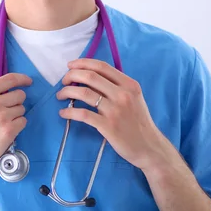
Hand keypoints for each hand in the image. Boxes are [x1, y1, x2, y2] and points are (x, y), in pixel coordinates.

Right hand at [0, 57, 31, 175]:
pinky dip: (18, 126)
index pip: (10, 79)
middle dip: (16, 102)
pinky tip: (7, 130)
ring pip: (22, 108)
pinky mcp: (9, 130)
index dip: (22, 79)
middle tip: (5, 111)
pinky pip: (23, 121)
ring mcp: (1, 117)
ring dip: (16, 115)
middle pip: (20, 95)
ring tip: (3, 122)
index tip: (28, 81)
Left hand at [56, 58, 170, 170]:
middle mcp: (123, 94)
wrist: (150, 147)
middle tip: (64, 81)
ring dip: (67, 92)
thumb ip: (116, 86)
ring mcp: (115, 110)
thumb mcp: (134, 98)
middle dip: (71, 75)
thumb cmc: (138, 122)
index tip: (70, 66)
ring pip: (84, 93)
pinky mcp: (108, 126)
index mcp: (129, 85)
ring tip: (60, 96)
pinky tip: (63, 113)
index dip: (82, 63)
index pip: (102, 66)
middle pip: (90, 76)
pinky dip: (69, 112)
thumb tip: (89, 76)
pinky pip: (83, 114)